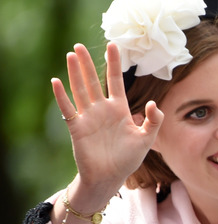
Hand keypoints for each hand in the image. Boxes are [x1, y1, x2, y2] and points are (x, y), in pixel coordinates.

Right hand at [52, 43, 163, 191]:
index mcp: (119, 109)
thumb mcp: (147, 138)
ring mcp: (88, 117)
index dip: (114, 64)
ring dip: (75, 73)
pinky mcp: (77, 128)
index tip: (112, 45)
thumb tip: (155, 104)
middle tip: (80, 45)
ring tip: (71, 55)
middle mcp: (102, 110)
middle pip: (93, 81)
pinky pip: (68, 109)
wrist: (110, 177)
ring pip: (80, 90)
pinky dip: (62, 96)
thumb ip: (154, 121)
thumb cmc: (128, 158)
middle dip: (88, 63)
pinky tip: (57, 81)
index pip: (115, 81)